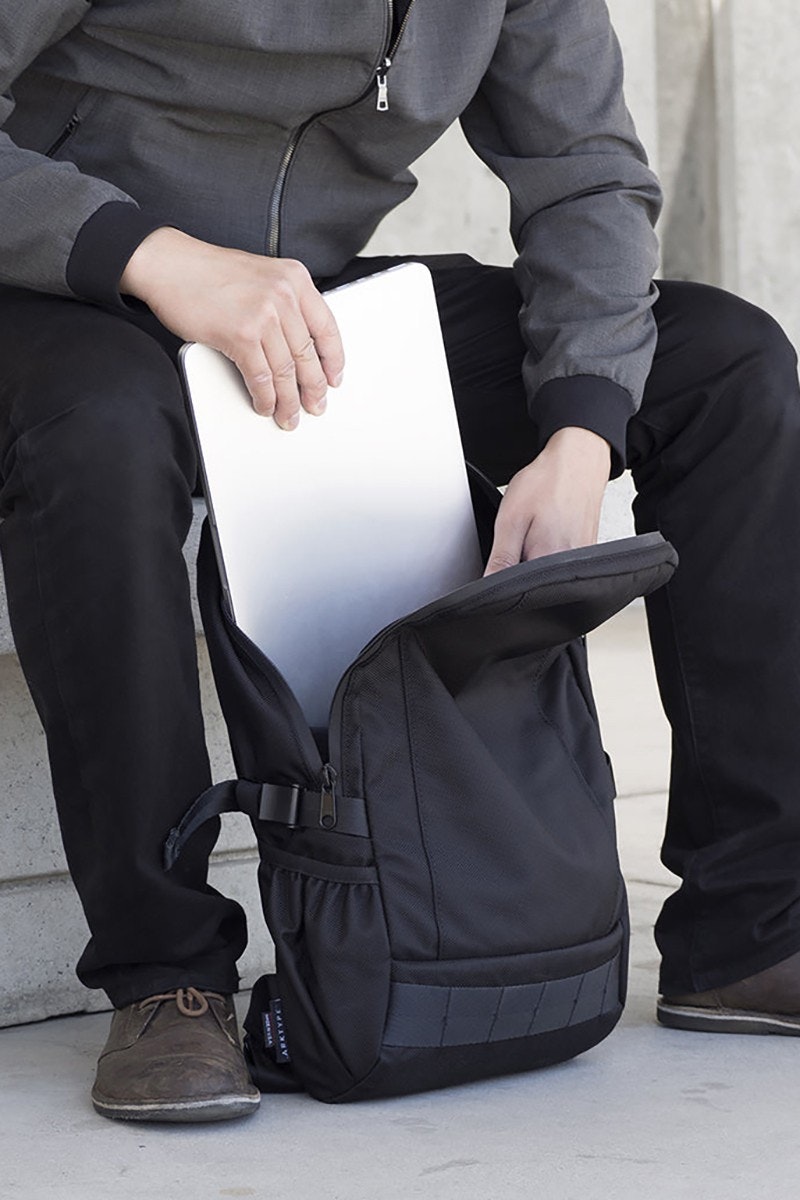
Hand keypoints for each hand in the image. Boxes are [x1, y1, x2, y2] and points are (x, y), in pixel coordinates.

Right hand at [120, 227, 343, 428]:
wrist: (168, 264)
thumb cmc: (207, 272)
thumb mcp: (260, 276)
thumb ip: (283, 303)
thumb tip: (296, 346)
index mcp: (294, 279)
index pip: (327, 327)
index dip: (333, 360)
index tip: (334, 378)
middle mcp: (284, 295)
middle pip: (308, 354)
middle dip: (313, 388)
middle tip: (315, 405)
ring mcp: (263, 315)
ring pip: (286, 371)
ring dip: (289, 400)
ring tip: (289, 415)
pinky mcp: (241, 335)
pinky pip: (261, 377)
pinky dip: (265, 397)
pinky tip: (265, 405)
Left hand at [483, 427, 610, 575]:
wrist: (578, 461)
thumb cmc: (547, 483)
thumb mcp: (511, 520)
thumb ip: (501, 558)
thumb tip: (488, 588)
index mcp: (547, 561)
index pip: (518, 593)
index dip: (503, 581)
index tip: (503, 558)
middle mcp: (569, 567)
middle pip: (534, 586)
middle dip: (519, 570)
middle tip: (523, 534)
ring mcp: (580, 561)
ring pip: (546, 575)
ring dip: (535, 558)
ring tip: (538, 529)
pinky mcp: (586, 553)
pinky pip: (560, 564)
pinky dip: (550, 551)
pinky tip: (549, 531)